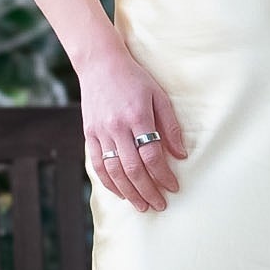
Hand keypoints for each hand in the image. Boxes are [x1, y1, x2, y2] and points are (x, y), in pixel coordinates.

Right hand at [82, 43, 187, 211]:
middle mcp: (116, 127)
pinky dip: (109, 183)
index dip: (164, 175)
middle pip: (132, 168)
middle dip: (148, 191)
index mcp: (137, 116)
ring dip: (129, 192)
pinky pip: (97, 165)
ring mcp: (100, 132)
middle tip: (159, 205)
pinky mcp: (88, 134)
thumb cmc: (134, 79)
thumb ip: (170, 125)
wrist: (100, 64)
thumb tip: (181, 155)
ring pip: (114, 171)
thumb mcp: (159, 95)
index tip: (174, 187)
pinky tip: (121, 193)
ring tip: (142, 205)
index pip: (152, 155)